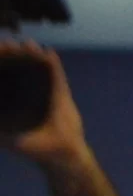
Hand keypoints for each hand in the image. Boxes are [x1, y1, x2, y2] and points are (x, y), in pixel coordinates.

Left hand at [2, 42, 89, 173]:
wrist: (64, 152)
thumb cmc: (36, 148)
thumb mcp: (10, 140)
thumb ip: (1, 131)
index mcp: (13, 101)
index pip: (3, 78)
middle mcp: (27, 93)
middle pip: (18, 68)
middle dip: (13, 55)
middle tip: (8, 44)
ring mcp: (44, 91)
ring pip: (37, 68)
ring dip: (32, 55)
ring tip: (28, 44)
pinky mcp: (61, 92)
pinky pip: (57, 74)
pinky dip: (53, 64)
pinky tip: (48, 53)